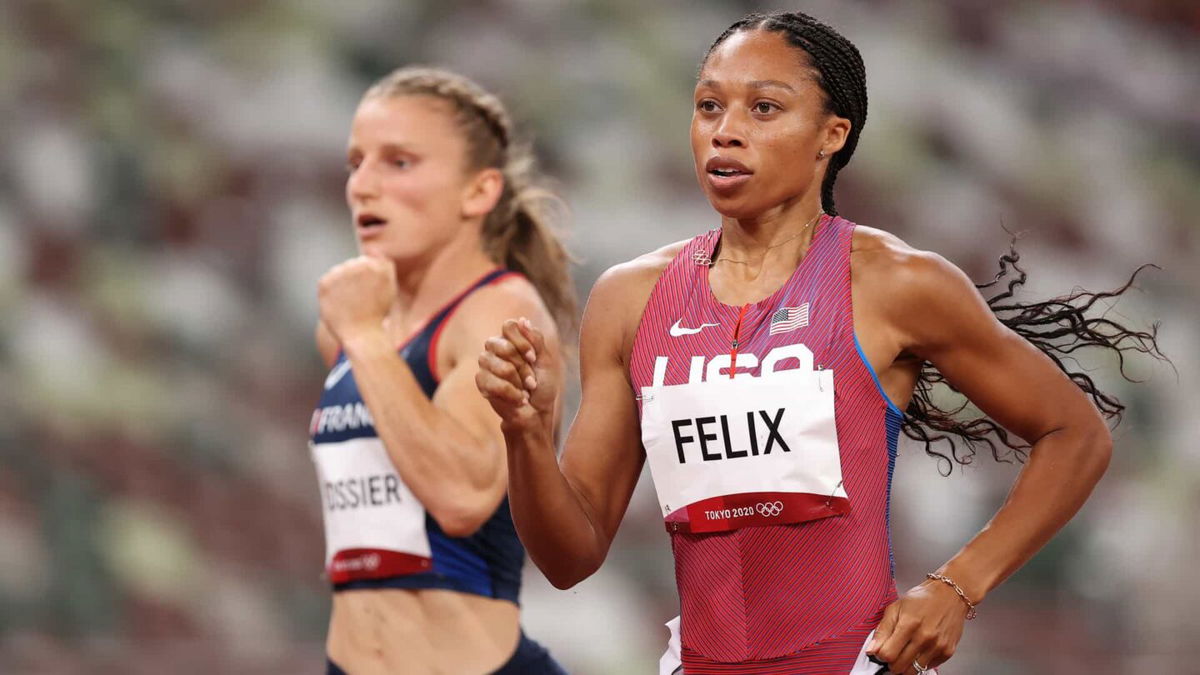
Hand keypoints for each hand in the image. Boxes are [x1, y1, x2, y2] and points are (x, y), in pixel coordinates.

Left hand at [317, 256, 395, 342]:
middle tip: (359, 299)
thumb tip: (373, 248)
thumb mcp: (389, 287)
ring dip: (341, 284)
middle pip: (350, 264)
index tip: (367, 292)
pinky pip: (326, 281)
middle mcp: (357, 264)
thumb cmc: (377, 314)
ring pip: (337, 272)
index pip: (365, 261)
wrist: (362, 334)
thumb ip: (384, 264)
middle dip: (352, 279)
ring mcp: (339, 273)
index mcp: (376, 264)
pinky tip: (339, 304)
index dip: (365, 278)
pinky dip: (330, 292)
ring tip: (349, 303)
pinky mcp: (325, 282)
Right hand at [476, 318, 557, 434]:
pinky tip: (518, 399)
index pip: (509, 326)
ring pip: (501, 366)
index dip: (522, 343)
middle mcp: (495, 348)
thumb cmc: (542, 386)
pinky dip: (512, 394)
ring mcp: (485, 364)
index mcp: (510, 339)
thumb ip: (536, 340)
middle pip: (504, 346)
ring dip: (519, 382)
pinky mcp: (481, 382)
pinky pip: (495, 384)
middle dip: (523, 367)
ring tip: (525, 390)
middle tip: (532, 380)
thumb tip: (523, 320)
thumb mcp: (546, 361)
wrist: (536, 413)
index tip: (533, 358)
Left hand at [866, 579, 967, 673]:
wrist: (949, 594)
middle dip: (891, 663)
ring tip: (906, 652)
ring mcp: (938, 646)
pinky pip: (928, 667)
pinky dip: (921, 662)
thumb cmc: (922, 599)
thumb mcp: (895, 608)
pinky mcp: (948, 652)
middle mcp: (925, 637)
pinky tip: (920, 649)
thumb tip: (871, 650)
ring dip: (906, 665)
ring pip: (913, 671)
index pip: (888, 654)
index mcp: (909, 624)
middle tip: (893, 653)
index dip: (881, 655)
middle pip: (899, 666)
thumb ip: (882, 630)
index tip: (882, 651)